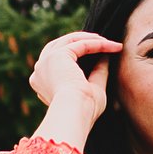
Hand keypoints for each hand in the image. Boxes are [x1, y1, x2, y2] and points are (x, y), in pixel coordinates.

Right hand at [28, 30, 120, 147]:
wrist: (76, 113)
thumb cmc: (84, 110)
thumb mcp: (93, 89)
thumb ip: (97, 72)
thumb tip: (105, 56)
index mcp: (42, 83)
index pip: (58, 62)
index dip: (78, 55)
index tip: (99, 55)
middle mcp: (40, 72)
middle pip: (60, 46)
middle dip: (83, 42)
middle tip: (105, 43)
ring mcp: (46, 62)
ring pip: (70, 41)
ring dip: (92, 40)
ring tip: (112, 44)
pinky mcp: (56, 55)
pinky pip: (80, 44)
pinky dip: (97, 44)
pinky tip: (112, 46)